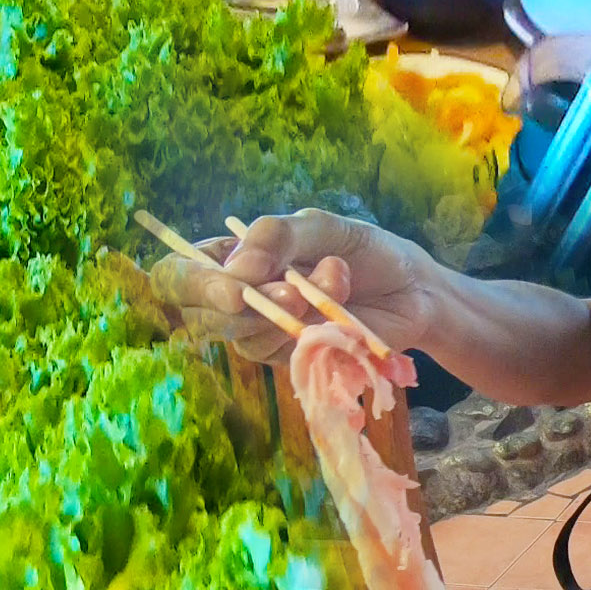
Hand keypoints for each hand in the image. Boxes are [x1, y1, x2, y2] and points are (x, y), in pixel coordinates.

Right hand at [150, 209, 437, 364]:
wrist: (414, 288)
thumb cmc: (363, 250)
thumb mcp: (320, 226)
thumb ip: (276, 235)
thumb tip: (235, 268)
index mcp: (230, 258)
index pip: (176, 276)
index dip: (189, 285)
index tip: (230, 289)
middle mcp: (238, 300)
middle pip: (202, 317)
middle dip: (244, 306)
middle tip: (290, 290)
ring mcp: (265, 336)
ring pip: (247, 341)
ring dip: (289, 313)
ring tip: (334, 279)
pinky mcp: (295, 363)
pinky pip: (287, 358)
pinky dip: (317, 332)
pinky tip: (343, 308)